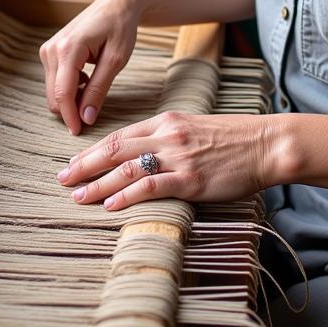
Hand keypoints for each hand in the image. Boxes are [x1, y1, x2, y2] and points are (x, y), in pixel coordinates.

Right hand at [38, 0, 141, 134]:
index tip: (79, 133)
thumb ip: (99, 89)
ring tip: (94, 89)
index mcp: (68, 49)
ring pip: (52, 90)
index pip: (62, 93)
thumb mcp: (116, 60)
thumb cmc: (120, 27)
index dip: (70, 117)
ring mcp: (48, 49)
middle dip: (71, 109)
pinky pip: (54, 81)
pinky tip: (87, 80)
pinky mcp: (49, 51)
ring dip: (71, 98)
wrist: (116, 4)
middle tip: (95, 110)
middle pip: (54, 95)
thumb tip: (86, 118)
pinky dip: (69, 88)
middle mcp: (52, 49)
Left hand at [56, 111, 278, 209]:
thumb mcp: (193, 129)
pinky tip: (110, 205)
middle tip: (61, 179)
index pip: (119, 136)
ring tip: (78, 196)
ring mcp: (178, 157)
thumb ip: (166, 139)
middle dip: (84, 165)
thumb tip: (140, 157)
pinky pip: (151, 186)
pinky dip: (127, 195)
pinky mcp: (191, 179)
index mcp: (166, 121)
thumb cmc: (232, 140)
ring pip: (127, 168)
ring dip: (98, 183)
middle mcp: (167, 136)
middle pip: (115, 150)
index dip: (92, 150)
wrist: (265, 144)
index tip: (73, 162)